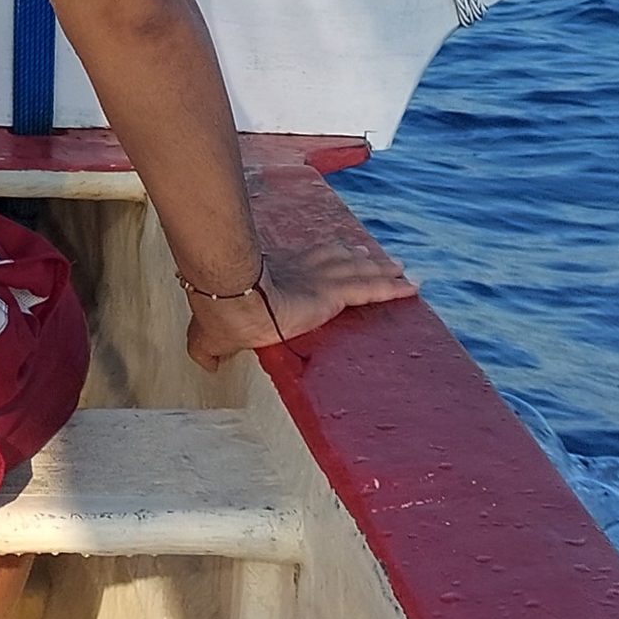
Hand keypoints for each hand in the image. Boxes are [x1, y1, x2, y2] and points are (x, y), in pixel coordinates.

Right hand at [184, 239, 416, 372]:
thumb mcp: (208, 335)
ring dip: (381, 268)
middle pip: (337, 258)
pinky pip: (370, 289)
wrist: (230, 297)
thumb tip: (206, 364)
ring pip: (358, 270)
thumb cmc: (218, 313)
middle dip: (358, 257)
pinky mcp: (333, 293)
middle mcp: (300, 269)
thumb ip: (207, 349)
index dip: (324, 258)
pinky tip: (412, 287)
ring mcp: (319, 279)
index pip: (305, 262)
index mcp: (274, 275)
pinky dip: (393, 287)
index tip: (337, 255)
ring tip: (399, 267)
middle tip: (377, 256)